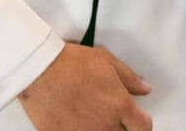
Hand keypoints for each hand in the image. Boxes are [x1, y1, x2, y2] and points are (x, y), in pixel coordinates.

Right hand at [18, 42, 151, 130]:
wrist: (41, 72)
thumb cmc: (72, 63)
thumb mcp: (106, 61)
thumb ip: (129, 78)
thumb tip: (144, 88)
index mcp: (120, 106)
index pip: (143, 127)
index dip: (142, 121)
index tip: (137, 117)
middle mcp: (106, 126)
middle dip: (124, 127)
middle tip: (114, 115)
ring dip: (105, 129)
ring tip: (95, 117)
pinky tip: (79, 122)